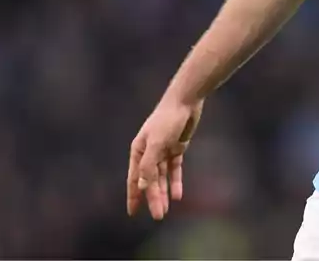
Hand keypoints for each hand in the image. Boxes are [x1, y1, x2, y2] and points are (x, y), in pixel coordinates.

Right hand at [127, 98, 203, 219]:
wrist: (186, 101)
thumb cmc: (167, 119)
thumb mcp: (156, 144)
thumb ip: (148, 165)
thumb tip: (141, 186)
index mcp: (138, 151)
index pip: (134, 179)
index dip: (133, 196)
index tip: (132, 213)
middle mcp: (148, 152)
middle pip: (149, 180)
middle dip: (153, 198)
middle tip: (158, 216)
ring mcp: (163, 151)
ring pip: (162, 177)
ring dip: (163, 192)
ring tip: (166, 209)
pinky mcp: (177, 147)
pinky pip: (174, 169)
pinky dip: (175, 181)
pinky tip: (177, 195)